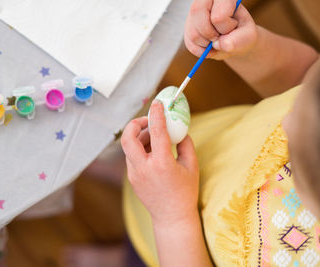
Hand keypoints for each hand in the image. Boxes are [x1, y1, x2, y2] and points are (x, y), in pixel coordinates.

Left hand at [121, 100, 198, 225]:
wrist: (172, 216)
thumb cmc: (185, 191)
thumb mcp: (191, 165)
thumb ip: (185, 144)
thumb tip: (179, 128)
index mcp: (161, 163)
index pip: (156, 132)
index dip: (156, 114)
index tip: (158, 104)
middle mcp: (144, 168)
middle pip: (128, 137)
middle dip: (135, 123)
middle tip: (147, 120)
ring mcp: (134, 174)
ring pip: (129, 146)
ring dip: (139, 136)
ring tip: (154, 136)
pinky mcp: (132, 178)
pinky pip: (132, 156)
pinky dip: (140, 148)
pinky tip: (152, 150)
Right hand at [184, 0, 256, 59]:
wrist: (234, 40)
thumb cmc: (242, 33)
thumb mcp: (248, 36)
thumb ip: (239, 39)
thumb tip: (220, 44)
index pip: (218, 16)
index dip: (226, 28)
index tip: (233, 26)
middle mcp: (206, 1)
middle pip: (200, 20)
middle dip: (212, 35)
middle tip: (222, 36)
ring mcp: (195, 14)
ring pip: (194, 34)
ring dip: (207, 45)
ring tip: (217, 42)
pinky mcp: (188, 27)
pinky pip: (190, 43)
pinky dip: (201, 51)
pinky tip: (210, 47)